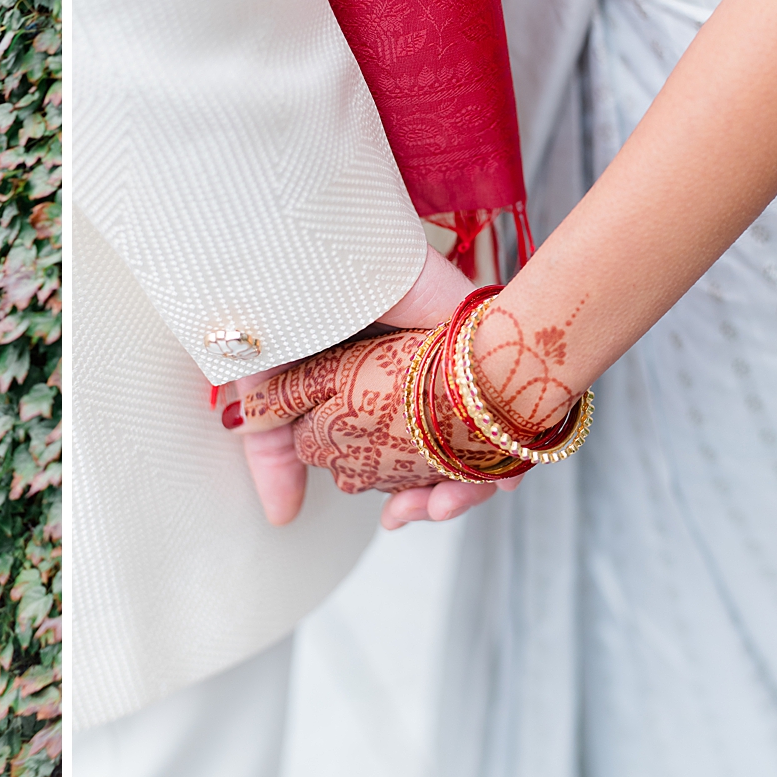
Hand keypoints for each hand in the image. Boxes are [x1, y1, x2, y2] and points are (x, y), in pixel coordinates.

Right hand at [238, 331, 518, 529]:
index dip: (403, 497)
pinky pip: (507, 391)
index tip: (394, 516)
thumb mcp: (265, 395)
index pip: (399, 458)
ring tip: (448, 501)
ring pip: (480, 434)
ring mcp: (442, 353)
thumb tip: (281, 517)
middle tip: (421, 511)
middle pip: (445, 454)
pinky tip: (502, 475)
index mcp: (367, 392)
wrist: (294, 259)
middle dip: (439, 498)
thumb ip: (274, 455)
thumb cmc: (272, 313)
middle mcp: (410, 378)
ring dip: (473, 481)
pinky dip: (512, 440)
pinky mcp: (471, 326)